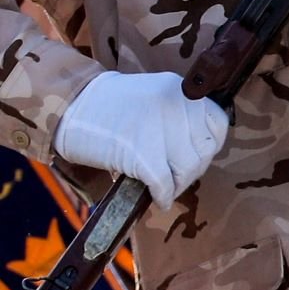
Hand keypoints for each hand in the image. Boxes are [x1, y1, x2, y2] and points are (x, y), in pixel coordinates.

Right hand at [55, 72, 228, 207]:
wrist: (70, 105)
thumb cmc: (109, 104)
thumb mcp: (155, 96)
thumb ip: (179, 113)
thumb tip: (195, 146)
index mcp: (183, 90)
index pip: (217, 123)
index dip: (210, 144)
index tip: (198, 155)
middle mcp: (178, 106)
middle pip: (204, 149)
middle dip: (194, 169)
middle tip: (179, 177)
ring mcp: (161, 129)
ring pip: (189, 168)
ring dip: (180, 184)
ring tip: (167, 188)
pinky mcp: (142, 153)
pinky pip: (164, 183)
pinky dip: (164, 196)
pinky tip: (158, 199)